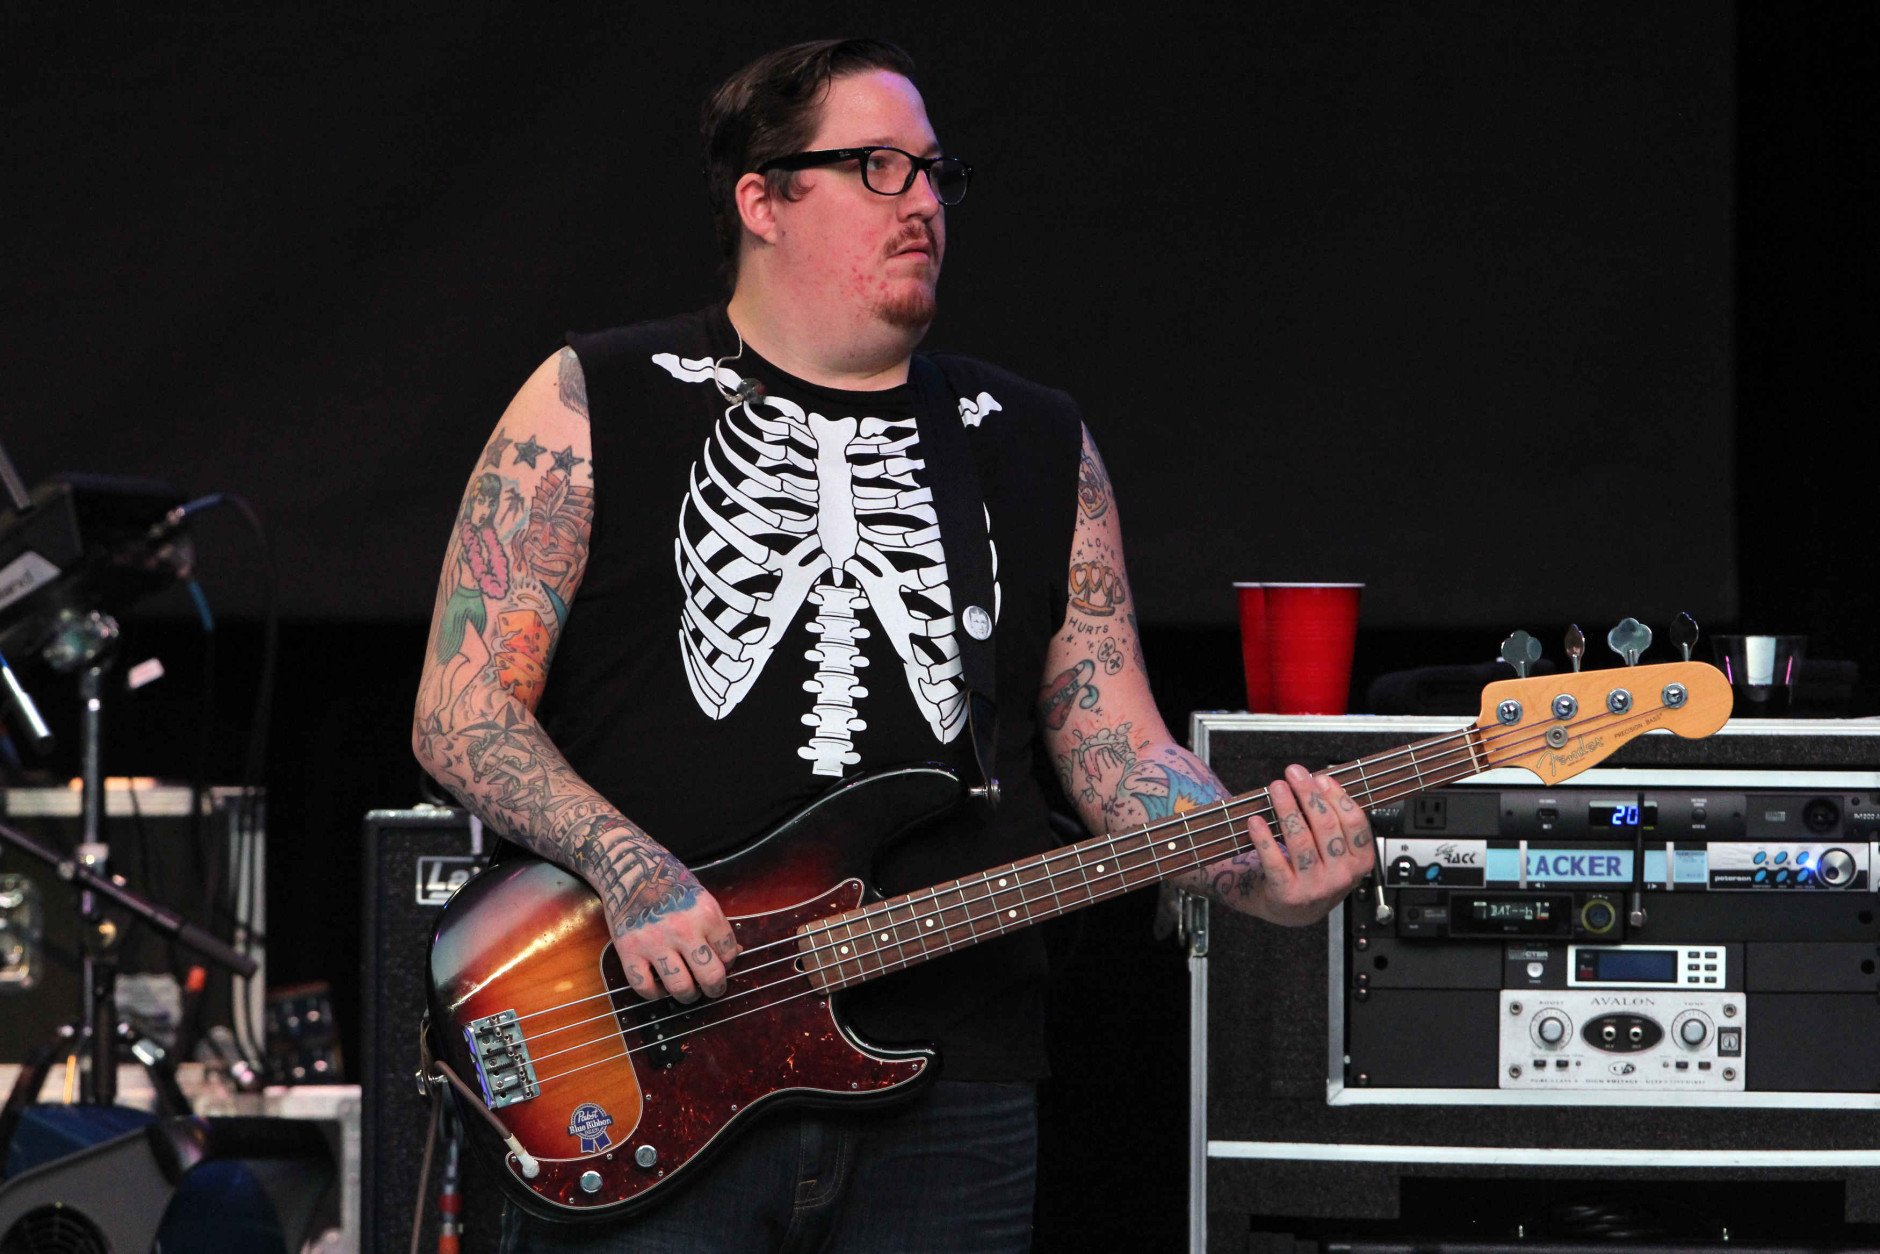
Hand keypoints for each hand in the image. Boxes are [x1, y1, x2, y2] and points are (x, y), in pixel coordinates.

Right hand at [583, 831, 740, 1002]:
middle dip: (715, 988)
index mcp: (706, 913)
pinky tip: (658, 987)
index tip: (720, 961)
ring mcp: (655, 941)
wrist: (628, 868)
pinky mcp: (629, 950)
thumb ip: (715, 926)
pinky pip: (644, 987)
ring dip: (688, 995)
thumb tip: (734, 955)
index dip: (728, 962)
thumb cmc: (668, 883)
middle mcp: (683, 929)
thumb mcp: (700, 897)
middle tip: (711, 989)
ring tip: (687, 990)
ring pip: (681, 987)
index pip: (729, 953)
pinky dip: (654, 994)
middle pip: (711, 976)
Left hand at [1210, 764, 1376, 925]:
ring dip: (1286, 808)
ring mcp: (1315, 887)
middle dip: (1308, 794)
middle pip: (1326, 826)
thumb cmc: (1314, 870)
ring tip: (1276, 788)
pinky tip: (1255, 820)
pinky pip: (1274, 860)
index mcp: (1360, 862)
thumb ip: (1334, 820)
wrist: (1291, 908)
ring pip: (1300, 839)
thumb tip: (1318, 780)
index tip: (1320, 777)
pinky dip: (1263, 837)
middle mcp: (1341, 877)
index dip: (1337, 796)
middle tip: (1293, 773)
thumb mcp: (1336, 851)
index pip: (1354, 823)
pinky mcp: (1287, 893)